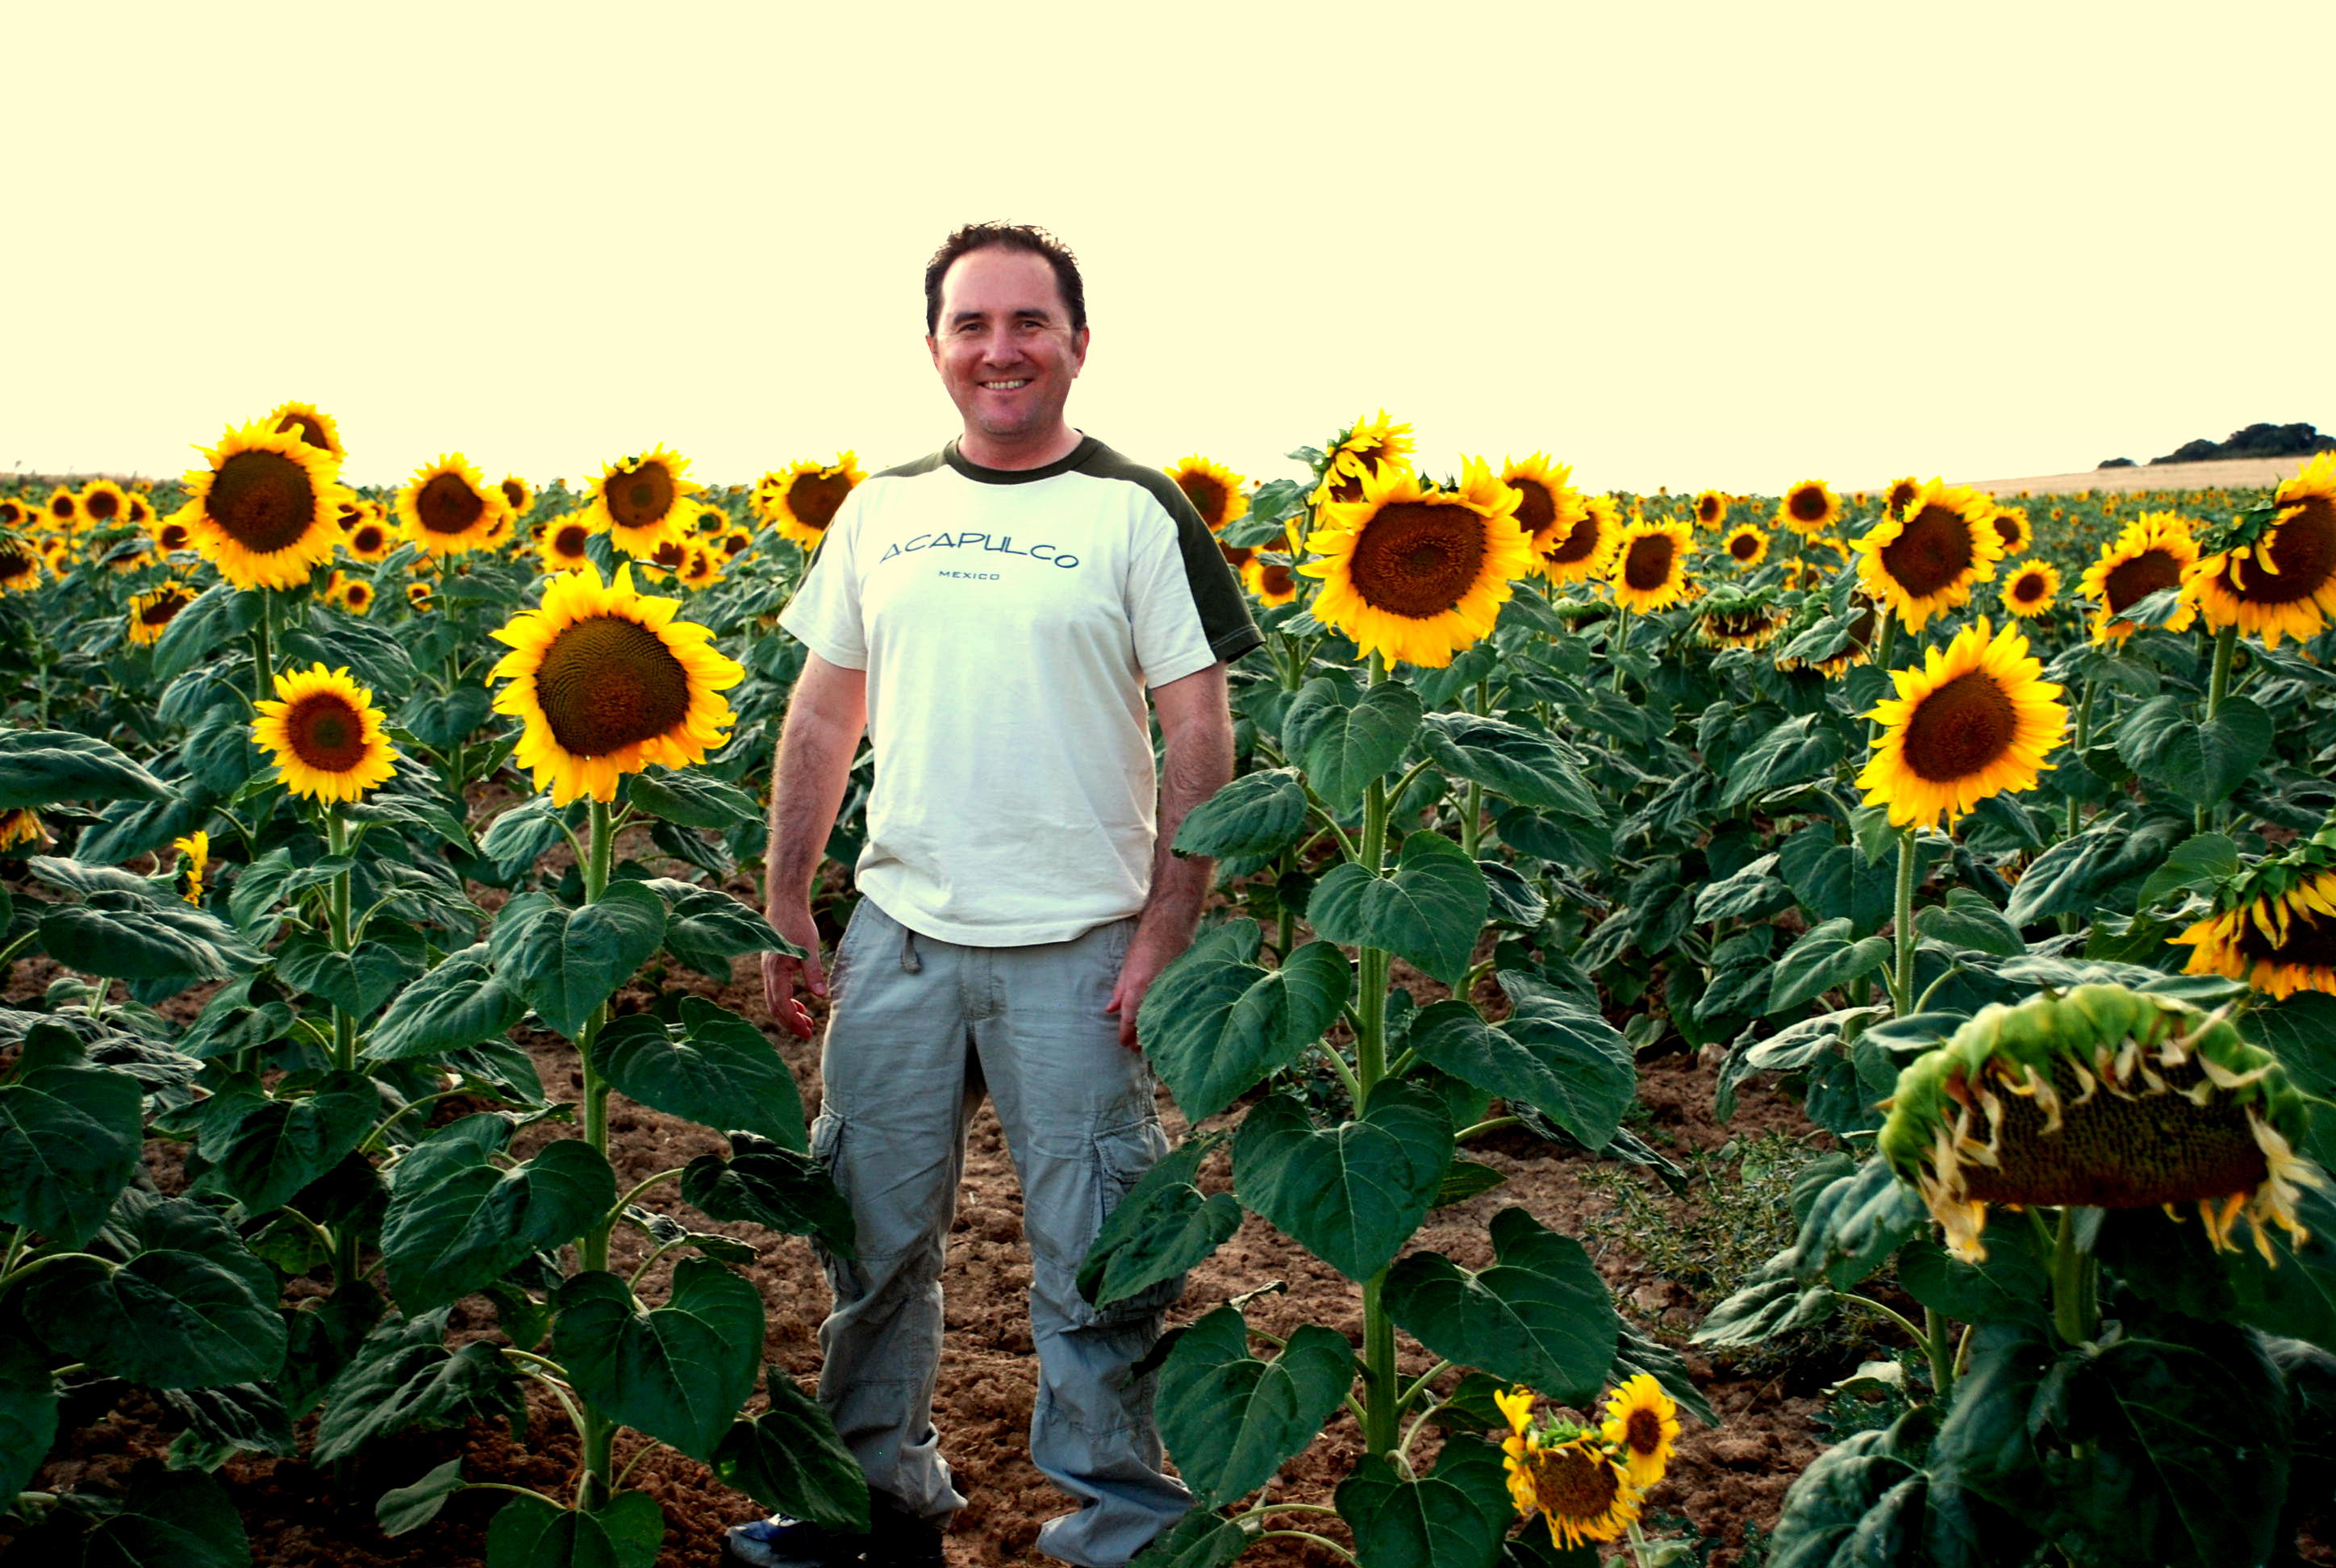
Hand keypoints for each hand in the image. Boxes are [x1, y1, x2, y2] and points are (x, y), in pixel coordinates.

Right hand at [761, 901, 826, 1040]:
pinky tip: (801, 1005)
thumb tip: (821, 996)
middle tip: (808, 1034)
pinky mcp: (772, 966)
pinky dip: (787, 1001)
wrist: (785, 905)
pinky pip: (776, 991)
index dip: (793, 1021)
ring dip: (789, 1013)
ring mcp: (768, 970)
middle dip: (790, 1022)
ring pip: (774, 1000)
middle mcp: (768, 972)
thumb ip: (813, 973)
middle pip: (775, 1006)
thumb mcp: (809, 948)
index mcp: (776, 970)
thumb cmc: (797, 924)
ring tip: (807, 1023)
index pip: (781, 1004)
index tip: (807, 1031)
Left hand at [1104, 924, 1186, 1053]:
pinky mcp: (1181, 987)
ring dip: (1154, 1029)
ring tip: (1149, 1041)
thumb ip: (1119, 991)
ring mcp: (1169, 990)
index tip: (1124, 1045)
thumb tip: (1110, 1010)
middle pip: (1146, 1023)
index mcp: (1137, 987)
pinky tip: (1166, 1024)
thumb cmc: (1145, 944)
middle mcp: (1153, 991)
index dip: (1126, 1035)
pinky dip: (1167, 1017)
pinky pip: (1173, 1007)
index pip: (1129, 1019)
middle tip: (1137, 1049)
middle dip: (1141, 1037)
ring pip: (1160, 1018)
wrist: (1169, 926)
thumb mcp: (1126, 968)